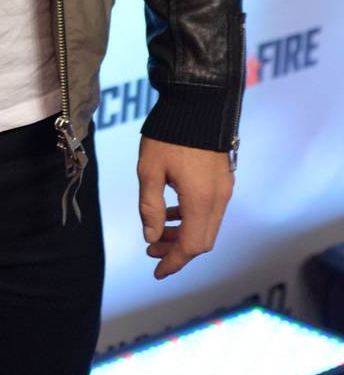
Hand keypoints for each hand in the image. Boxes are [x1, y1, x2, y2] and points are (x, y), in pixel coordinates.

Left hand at [137, 138, 233, 279]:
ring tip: (156, 231)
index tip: (157, 271)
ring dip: (183, 234)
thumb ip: (150, 207)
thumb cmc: (169, 135)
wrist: (197, 103)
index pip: (192, 246)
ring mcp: (224, 189)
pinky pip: (210, 210)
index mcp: (201, 201)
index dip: (174, 262)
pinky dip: (191, 218)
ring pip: (207, 226)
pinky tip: (171, 210)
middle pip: (202, 241)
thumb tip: (151, 236)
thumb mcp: (149, 171)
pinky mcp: (223, 179)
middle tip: (151, 249)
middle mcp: (218, 199)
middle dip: (176, 250)